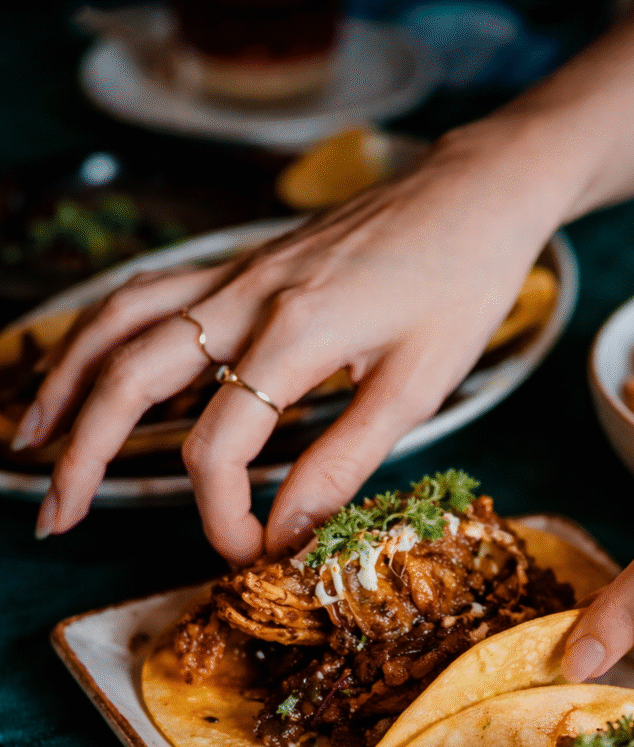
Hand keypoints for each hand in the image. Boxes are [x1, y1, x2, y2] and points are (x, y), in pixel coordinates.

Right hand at [19, 125, 565, 565]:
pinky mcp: (242, 263)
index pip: (218, 446)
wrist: (475, 192)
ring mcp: (237, 272)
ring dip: (66, 383)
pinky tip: (88, 363)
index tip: (246, 552)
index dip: (221, 514)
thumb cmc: (460, 284)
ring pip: (120, 325)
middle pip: (131, 378)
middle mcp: (249, 297)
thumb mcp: (418, 387)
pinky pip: (149, 292)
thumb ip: (342, 464)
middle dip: (84, 455)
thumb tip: (285, 536)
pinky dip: (101, 332)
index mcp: (297, 334)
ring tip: (31, 439)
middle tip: (55, 516)